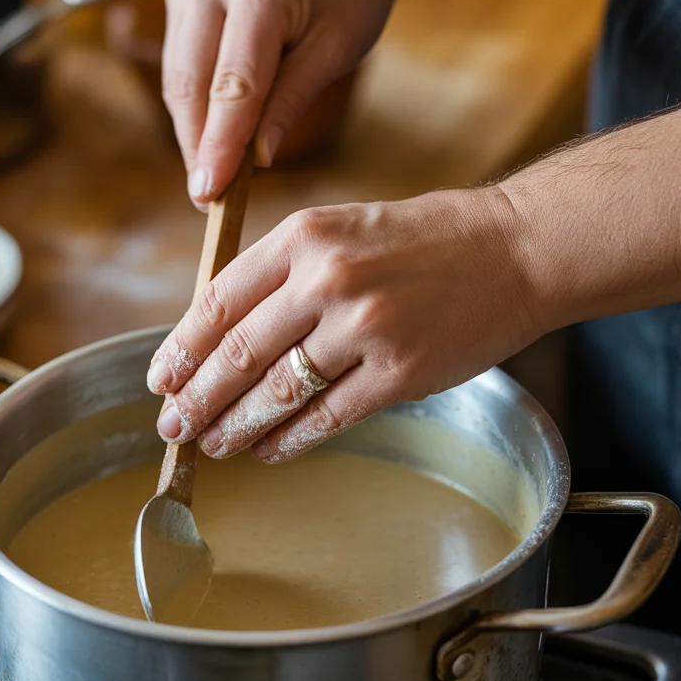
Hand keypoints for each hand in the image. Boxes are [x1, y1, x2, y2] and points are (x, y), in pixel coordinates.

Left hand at [146, 187, 538, 461]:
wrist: (517, 250)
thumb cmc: (428, 240)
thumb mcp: (344, 229)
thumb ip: (285, 273)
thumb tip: (224, 333)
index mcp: (305, 237)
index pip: (219, 301)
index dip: (182, 349)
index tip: (162, 378)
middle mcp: (328, 279)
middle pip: (238, 354)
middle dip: (197, 398)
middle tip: (172, 426)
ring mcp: (365, 328)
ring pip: (278, 392)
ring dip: (237, 425)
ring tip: (211, 445)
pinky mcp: (400, 373)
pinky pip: (327, 417)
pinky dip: (290, 440)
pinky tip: (268, 451)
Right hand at [161, 0, 396, 208]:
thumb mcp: (335, 53)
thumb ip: (291, 102)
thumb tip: (256, 161)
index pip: (233, 84)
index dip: (220, 145)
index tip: (210, 195)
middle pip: (192, 85)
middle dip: (199, 148)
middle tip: (209, 202)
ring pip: (177, 82)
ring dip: (191, 134)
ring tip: (212, 181)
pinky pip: (178, 70)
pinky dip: (192, 111)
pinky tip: (211, 143)